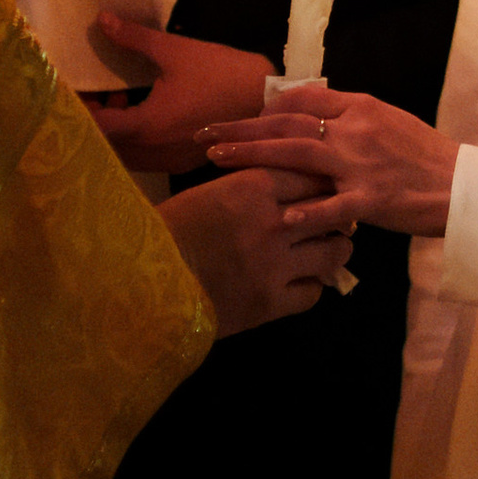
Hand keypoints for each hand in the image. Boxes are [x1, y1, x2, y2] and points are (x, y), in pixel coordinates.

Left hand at [88, 21, 271, 168]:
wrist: (268, 101)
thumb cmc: (221, 74)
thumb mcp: (176, 51)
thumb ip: (134, 38)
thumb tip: (102, 20)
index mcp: (146, 127)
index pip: (95, 127)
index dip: (77, 110)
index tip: (72, 91)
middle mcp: (152, 152)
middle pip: (104, 146)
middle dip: (94, 120)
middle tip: (91, 93)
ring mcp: (167, 161)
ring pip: (124, 153)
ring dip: (115, 130)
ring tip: (118, 99)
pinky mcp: (181, 162)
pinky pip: (145, 155)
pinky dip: (135, 137)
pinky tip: (144, 110)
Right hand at [162, 169, 358, 335]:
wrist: (142, 282)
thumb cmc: (171, 231)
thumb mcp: (212, 194)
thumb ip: (255, 189)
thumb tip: (295, 191)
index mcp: (254, 187)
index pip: (312, 175)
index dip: (322, 183)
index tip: (324, 190)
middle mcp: (273, 222)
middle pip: (332, 210)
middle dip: (336, 215)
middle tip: (331, 221)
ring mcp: (275, 264)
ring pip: (334, 252)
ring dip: (332, 251)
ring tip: (323, 252)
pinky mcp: (271, 303)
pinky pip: (313, 293)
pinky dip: (310, 287)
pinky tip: (298, 283)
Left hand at [213, 88, 458, 237]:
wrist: (462, 184)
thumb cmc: (426, 156)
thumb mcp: (390, 122)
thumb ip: (353, 118)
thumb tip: (316, 117)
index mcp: (362, 108)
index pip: (303, 98)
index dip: (268, 108)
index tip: (245, 120)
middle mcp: (355, 130)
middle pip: (287, 122)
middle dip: (241, 128)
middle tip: (205, 134)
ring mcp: (360, 165)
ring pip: (295, 153)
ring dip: (251, 155)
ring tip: (216, 158)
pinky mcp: (371, 200)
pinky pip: (331, 206)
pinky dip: (304, 211)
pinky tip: (278, 217)